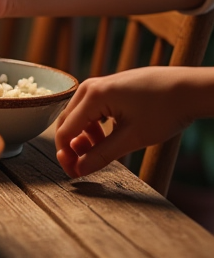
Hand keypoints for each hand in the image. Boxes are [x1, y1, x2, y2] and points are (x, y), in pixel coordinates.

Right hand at [54, 67, 212, 178]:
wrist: (191, 89)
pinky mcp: (110, 87)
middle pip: (68, 121)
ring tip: (99, 152)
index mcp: (93, 96)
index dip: (66, 155)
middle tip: (81, 167)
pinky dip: (94, 126)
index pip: (65, 130)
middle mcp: (90, 86)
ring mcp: (100, 84)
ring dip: (84, 137)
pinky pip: (91, 109)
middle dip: (72, 146)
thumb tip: (79, 169)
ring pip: (79, 116)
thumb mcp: (133, 138)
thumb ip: (102, 155)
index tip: (73, 173)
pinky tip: (108, 136)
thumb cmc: (166, 109)